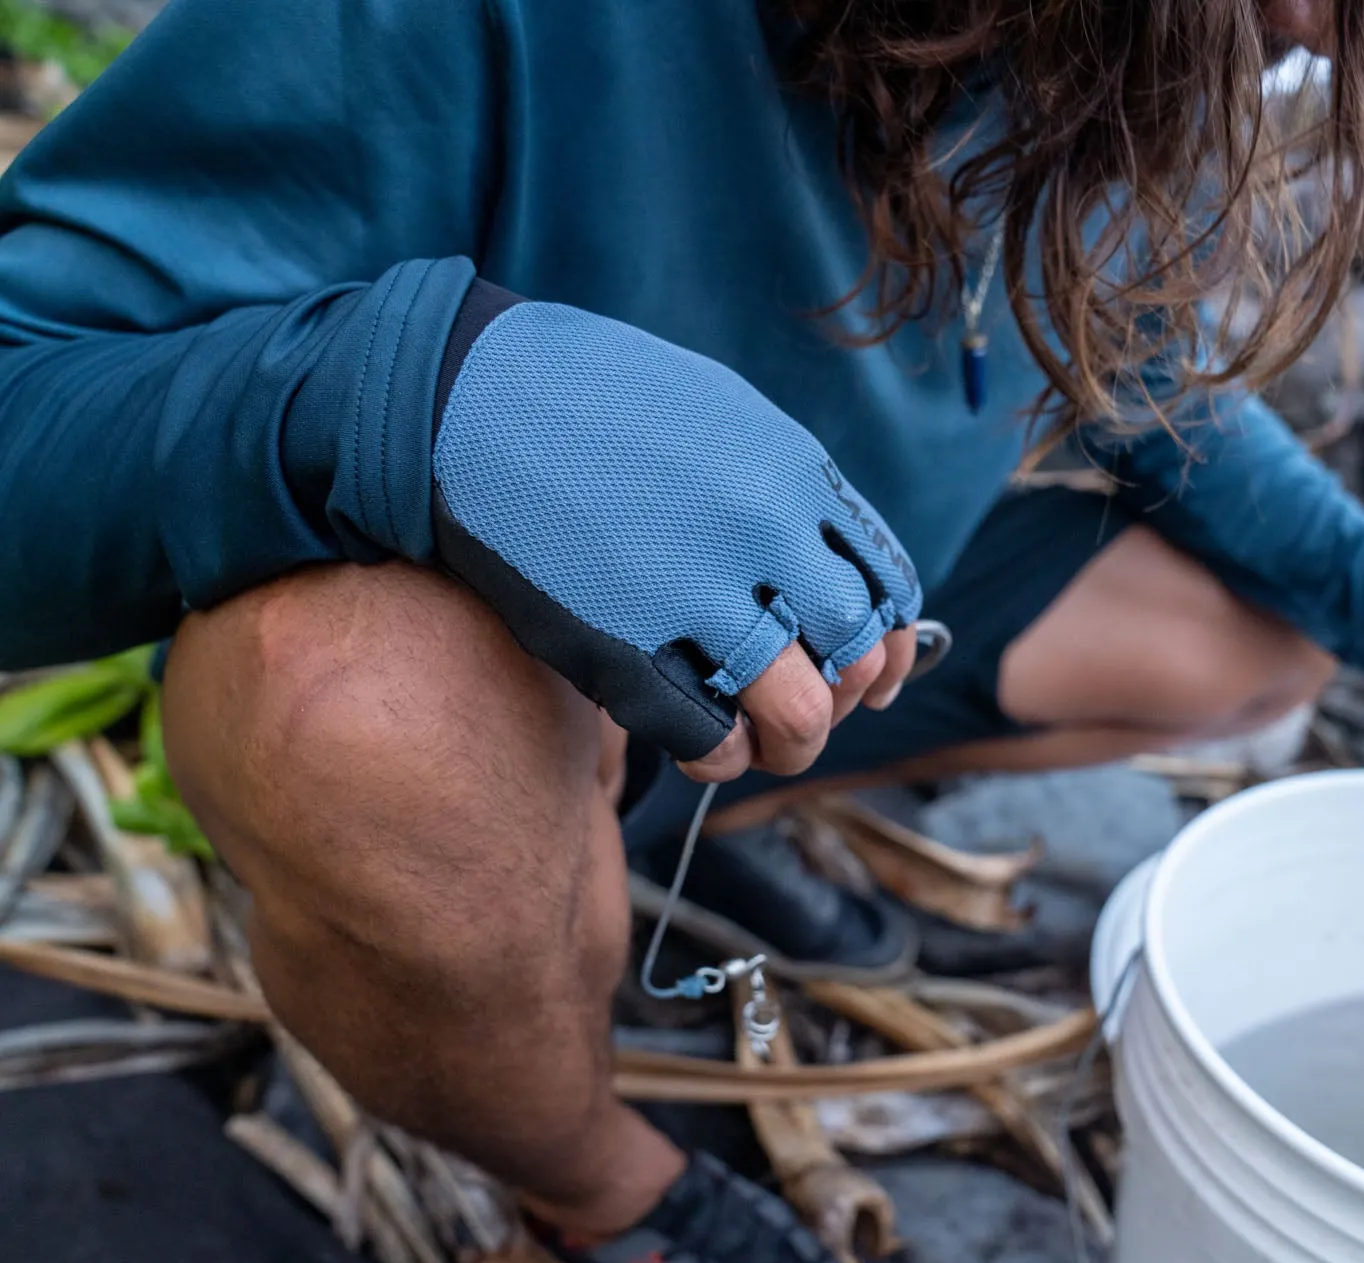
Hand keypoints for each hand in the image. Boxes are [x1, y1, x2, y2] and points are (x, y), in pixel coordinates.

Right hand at [429, 286, 921, 769]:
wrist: (465, 397)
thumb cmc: (590, 399)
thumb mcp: (722, 415)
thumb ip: (787, 488)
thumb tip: (836, 561)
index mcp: (794, 475)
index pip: (889, 588)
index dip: (888, 648)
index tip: (873, 675)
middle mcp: (762, 534)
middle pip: (855, 655)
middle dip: (844, 701)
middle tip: (810, 711)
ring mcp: (694, 592)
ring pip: (800, 713)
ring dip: (790, 743)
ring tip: (762, 742)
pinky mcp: (623, 645)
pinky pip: (709, 736)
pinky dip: (719, 754)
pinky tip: (704, 744)